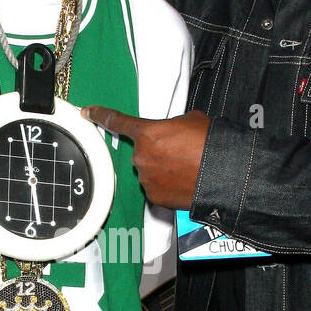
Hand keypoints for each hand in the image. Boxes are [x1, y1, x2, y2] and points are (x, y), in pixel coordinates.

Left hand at [82, 107, 209, 209]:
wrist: (222, 173)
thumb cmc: (209, 144)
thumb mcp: (190, 121)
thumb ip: (171, 126)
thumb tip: (171, 134)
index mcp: (148, 133)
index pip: (118, 121)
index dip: (101, 115)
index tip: (88, 112)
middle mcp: (142, 157)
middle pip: (143, 152)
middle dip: (158, 151)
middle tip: (181, 153)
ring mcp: (147, 179)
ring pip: (149, 171)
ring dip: (163, 170)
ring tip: (186, 169)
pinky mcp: (155, 197)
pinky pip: (156, 189)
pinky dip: (167, 186)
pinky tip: (183, 182)